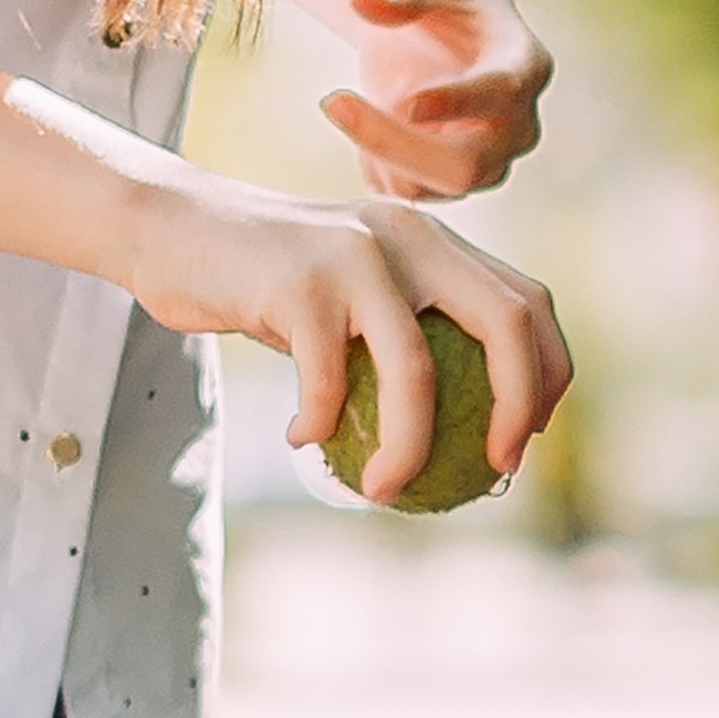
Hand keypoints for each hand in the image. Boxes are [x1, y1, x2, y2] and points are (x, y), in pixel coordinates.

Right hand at [115, 173, 571, 497]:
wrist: (169, 228)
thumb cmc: (267, 282)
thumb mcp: (351, 296)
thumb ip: (406, 336)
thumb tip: (464, 431)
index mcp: (432, 240)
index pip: (527, 302)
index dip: (548, 375)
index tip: (526, 438)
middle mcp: (407, 235)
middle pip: (506, 324)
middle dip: (519, 407)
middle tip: (498, 468)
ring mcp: (354, 253)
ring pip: (417, 371)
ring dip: (409, 449)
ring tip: (383, 489)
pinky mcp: (299, 281)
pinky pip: (328, 383)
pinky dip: (316, 426)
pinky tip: (300, 438)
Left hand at [319, 0, 551, 199]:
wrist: (448, 23)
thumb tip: (363, 2)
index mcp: (525, 65)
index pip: (500, 94)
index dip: (456, 103)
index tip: (406, 105)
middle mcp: (517, 127)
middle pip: (465, 165)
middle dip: (395, 143)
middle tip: (333, 101)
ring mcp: (488, 162)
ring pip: (429, 187)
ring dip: (375, 149)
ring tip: (348, 99)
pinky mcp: (452, 182)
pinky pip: (403, 190)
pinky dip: (373, 160)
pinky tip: (371, 116)